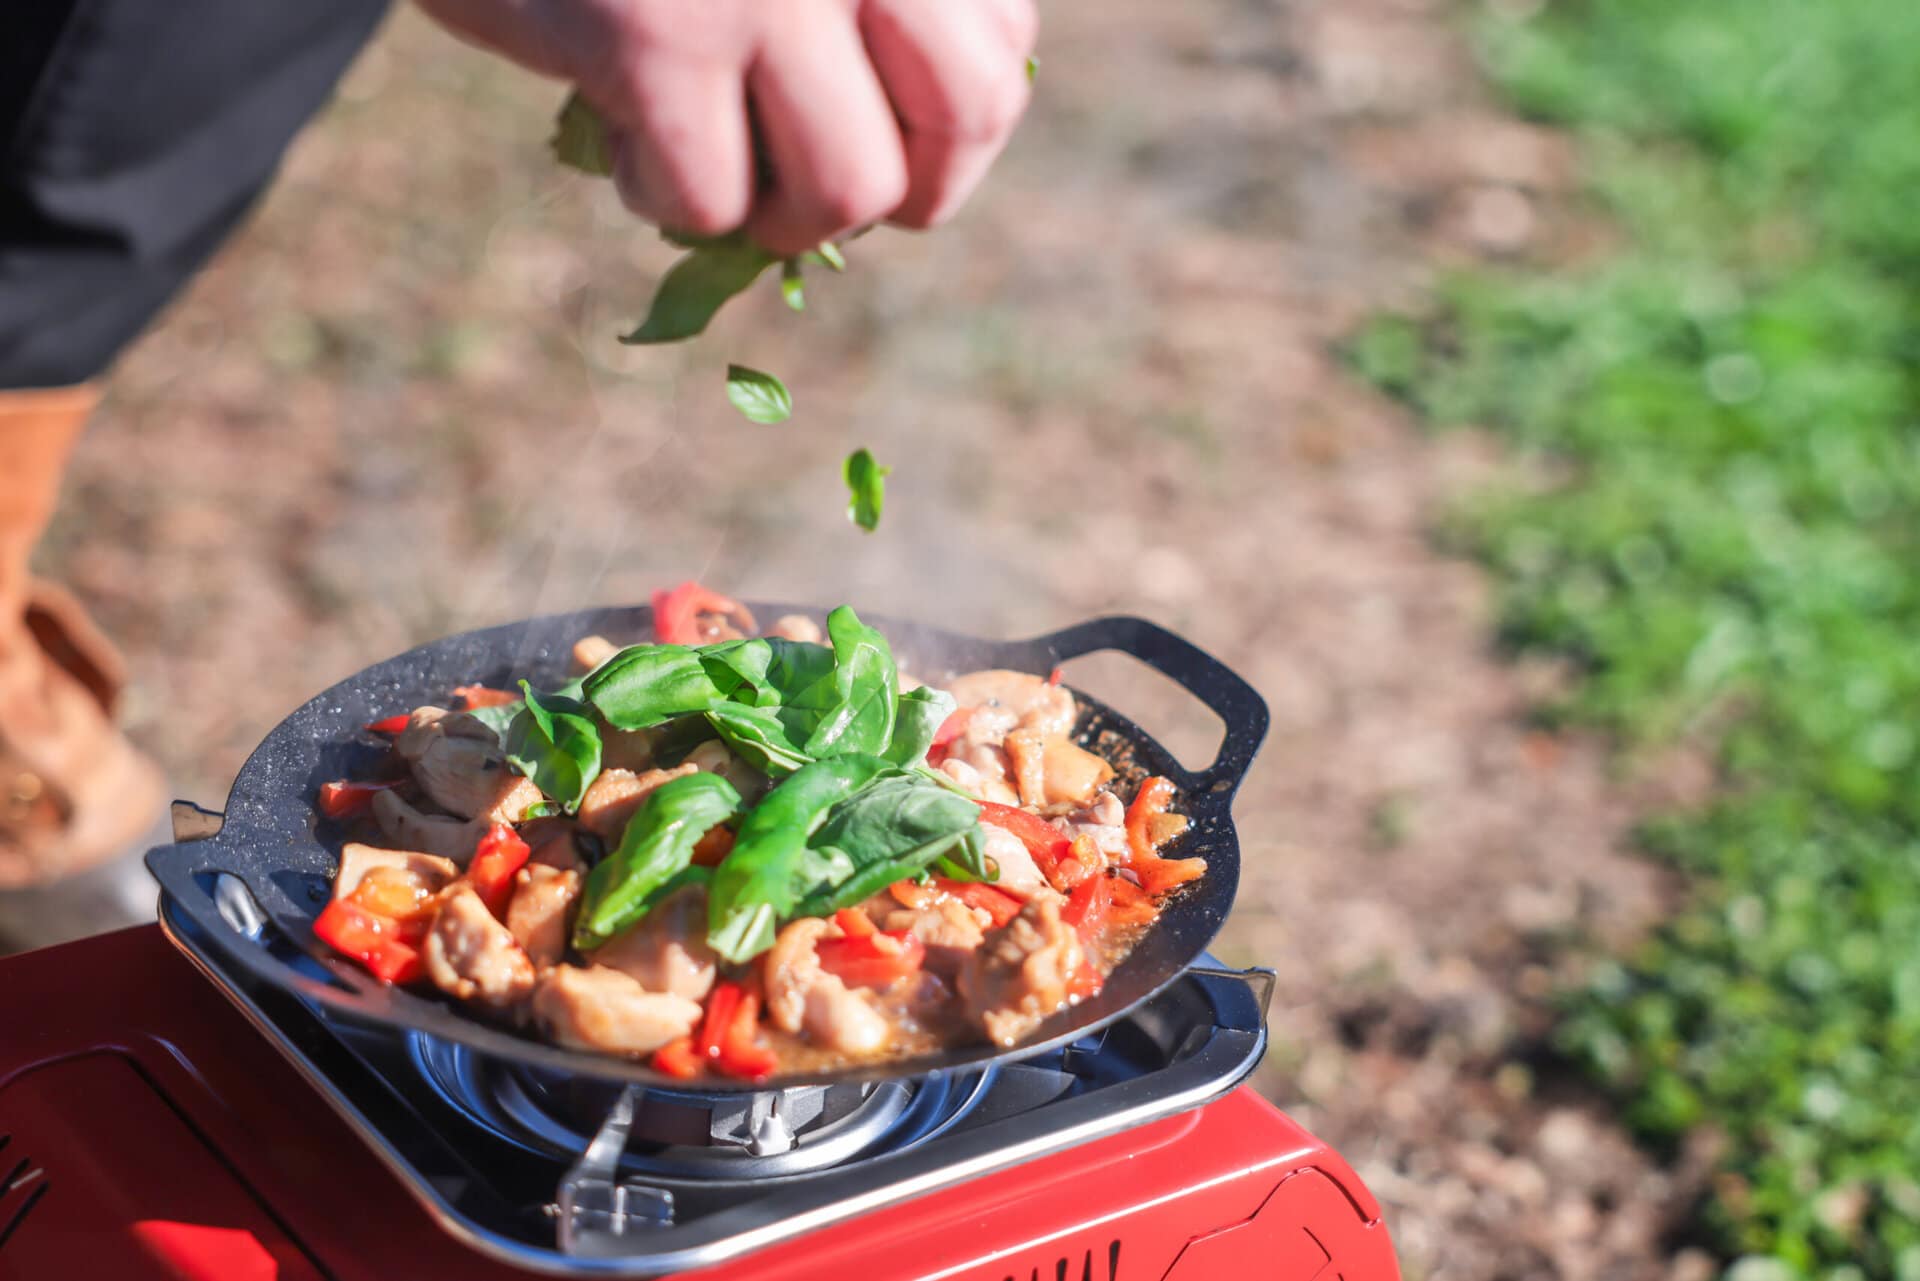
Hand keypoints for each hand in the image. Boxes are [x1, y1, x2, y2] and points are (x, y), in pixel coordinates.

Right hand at [414, 0, 1036, 255]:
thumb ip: (862, 11)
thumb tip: (912, 180)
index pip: (1003, 52)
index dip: (954, 137)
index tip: (890, 147)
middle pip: (967, 117)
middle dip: (902, 191)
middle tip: (816, 189)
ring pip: (853, 186)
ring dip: (785, 220)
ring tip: (720, 174)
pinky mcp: (652, 32)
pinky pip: (709, 203)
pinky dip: (664, 202)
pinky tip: (622, 141)